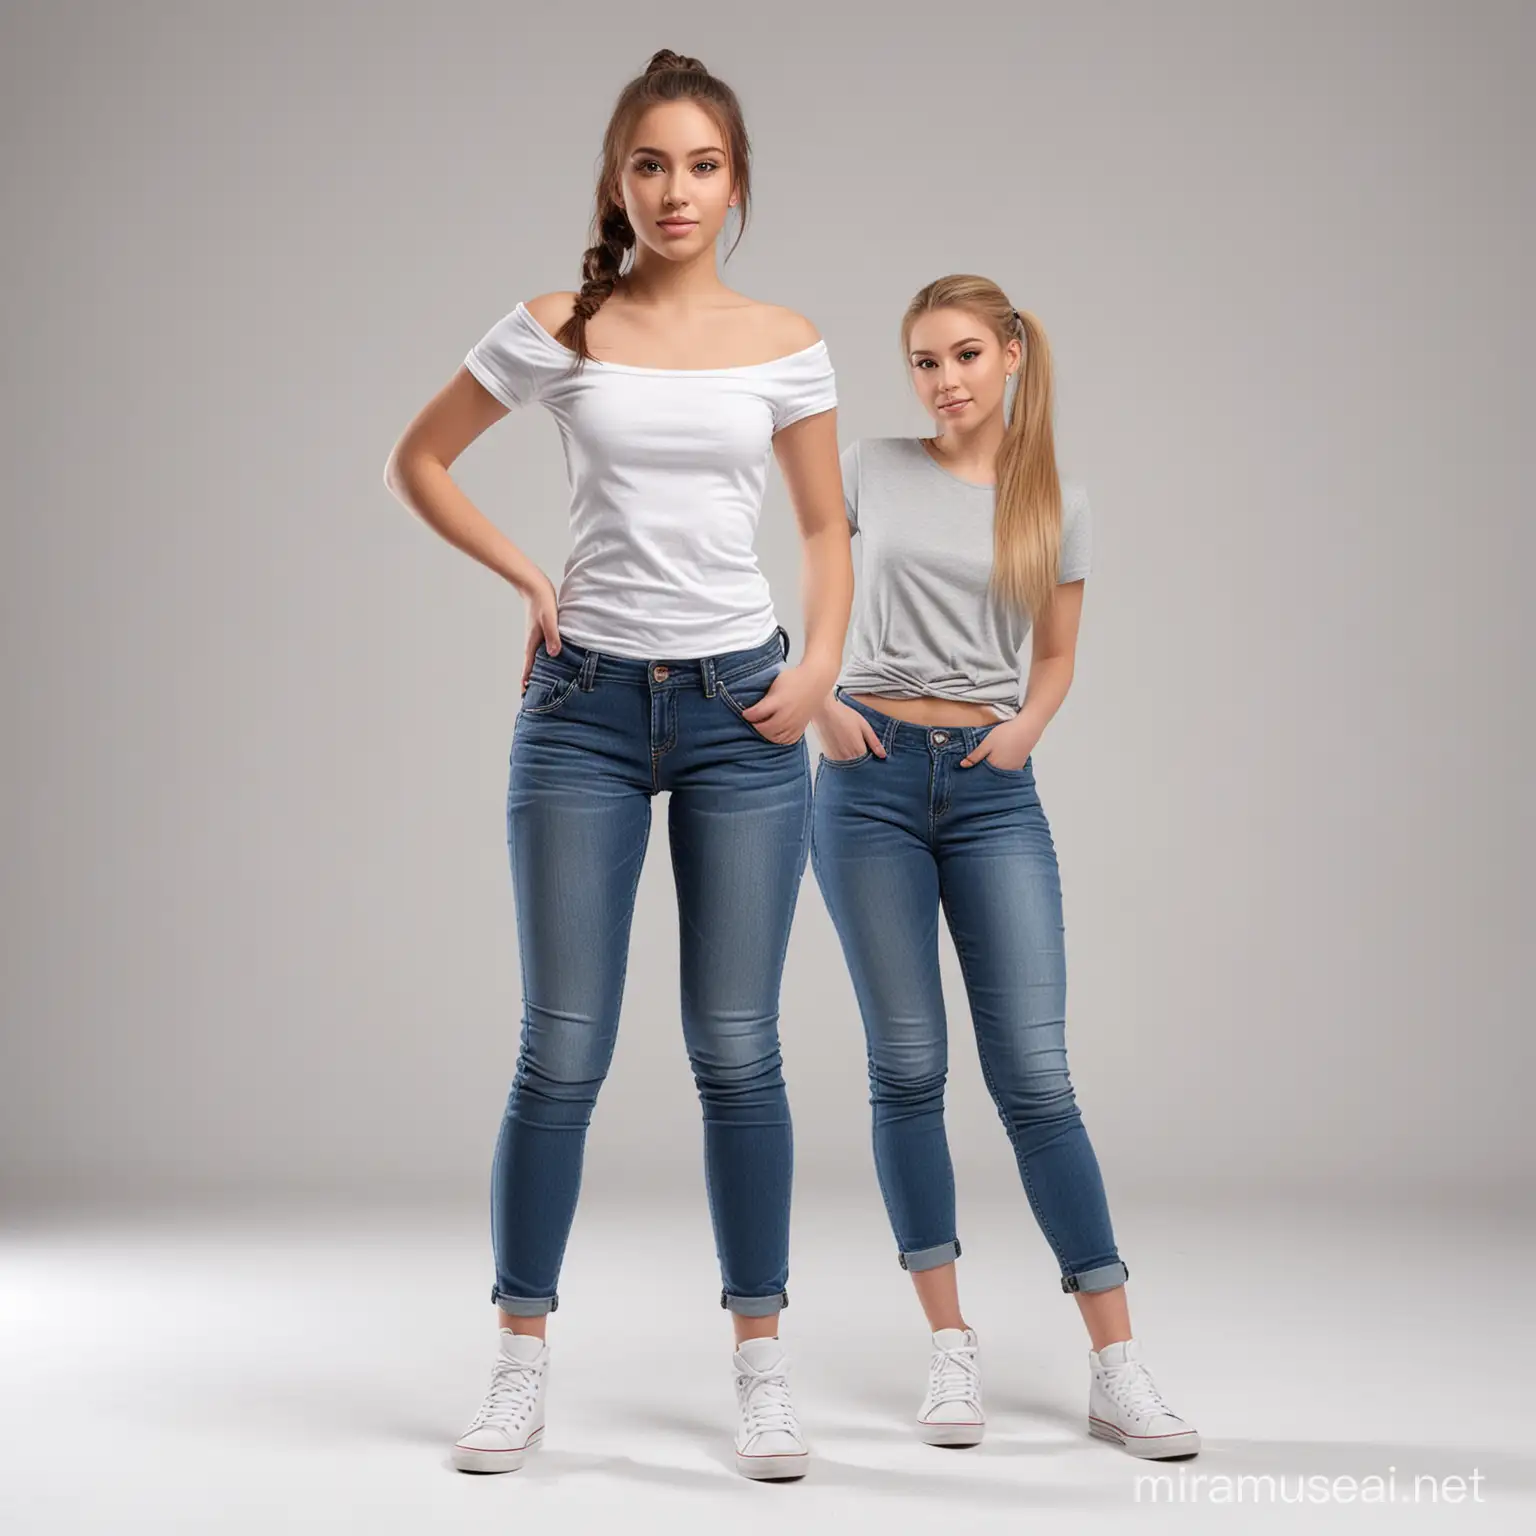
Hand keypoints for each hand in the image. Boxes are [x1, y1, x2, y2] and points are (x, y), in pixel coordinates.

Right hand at [520, 574, 560, 690]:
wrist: (536, 588)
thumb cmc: (542, 603)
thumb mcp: (550, 620)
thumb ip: (553, 636)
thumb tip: (554, 654)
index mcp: (533, 644)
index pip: (528, 668)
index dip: (526, 683)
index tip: (524, 696)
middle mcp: (533, 644)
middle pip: (531, 667)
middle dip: (532, 682)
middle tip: (534, 697)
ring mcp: (537, 639)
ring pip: (537, 660)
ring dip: (539, 672)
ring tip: (543, 684)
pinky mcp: (542, 634)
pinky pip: (543, 651)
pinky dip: (545, 660)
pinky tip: (552, 662)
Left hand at [741, 661, 831, 744]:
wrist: (816, 681)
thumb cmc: (794, 679)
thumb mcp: (775, 683)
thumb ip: (764, 696)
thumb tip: (751, 707)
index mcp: (779, 701)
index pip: (757, 714)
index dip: (748, 715)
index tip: (745, 713)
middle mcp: (787, 714)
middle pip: (766, 729)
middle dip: (756, 726)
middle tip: (753, 721)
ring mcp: (795, 722)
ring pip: (776, 737)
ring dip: (766, 734)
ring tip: (763, 727)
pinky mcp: (801, 727)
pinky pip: (788, 739)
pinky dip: (779, 739)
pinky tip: (775, 733)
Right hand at [811, 697, 886, 761]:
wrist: (823, 711)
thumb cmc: (844, 715)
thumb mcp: (864, 725)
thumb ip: (874, 742)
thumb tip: (883, 755)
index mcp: (859, 750)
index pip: (869, 763)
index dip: (872, 759)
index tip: (872, 754)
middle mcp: (848, 757)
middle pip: (859, 767)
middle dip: (862, 763)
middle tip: (860, 750)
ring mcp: (837, 758)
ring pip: (849, 767)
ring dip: (852, 762)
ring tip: (851, 748)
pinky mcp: (829, 756)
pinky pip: (839, 764)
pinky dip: (842, 760)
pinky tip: (843, 750)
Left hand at [960, 718, 1036, 769]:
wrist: (1028, 728)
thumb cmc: (1006, 734)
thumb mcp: (986, 743)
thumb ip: (975, 756)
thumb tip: (962, 766)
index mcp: (994, 767)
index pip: (980, 775)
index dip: (974, 772)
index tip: (967, 770)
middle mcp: (1004, 771)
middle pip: (990, 776)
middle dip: (983, 772)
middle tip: (977, 765)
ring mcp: (1013, 769)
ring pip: (999, 773)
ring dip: (993, 770)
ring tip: (989, 760)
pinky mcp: (1020, 765)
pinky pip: (1008, 770)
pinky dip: (1003, 767)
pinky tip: (1000, 759)